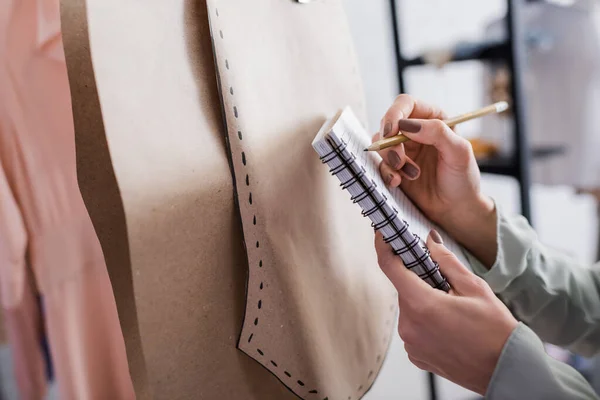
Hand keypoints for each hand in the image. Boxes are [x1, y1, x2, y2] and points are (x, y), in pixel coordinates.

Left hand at [375, 229, 517, 394]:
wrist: (506, 371)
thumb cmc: (495, 330)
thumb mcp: (475, 287)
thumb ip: (446, 261)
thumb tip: (429, 241)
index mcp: (422, 304)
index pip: (389, 267)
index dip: (383, 246)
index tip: (384, 235)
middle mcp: (409, 326)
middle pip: (403, 289)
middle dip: (419, 281)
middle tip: (445, 283)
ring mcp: (411, 343)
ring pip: (409, 309)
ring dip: (424, 302)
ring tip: (453, 310)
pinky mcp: (415, 356)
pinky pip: (413, 328)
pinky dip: (425, 322)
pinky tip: (448, 327)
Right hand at [377, 95, 496, 266]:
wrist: (455, 210)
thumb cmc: (462, 180)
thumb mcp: (459, 153)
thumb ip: (437, 132)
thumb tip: (407, 125)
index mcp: (433, 119)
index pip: (405, 104)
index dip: (394, 114)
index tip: (391, 132)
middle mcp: (414, 131)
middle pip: (387, 124)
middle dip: (389, 144)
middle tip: (399, 162)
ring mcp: (402, 150)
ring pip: (380, 144)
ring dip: (390, 160)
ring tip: (410, 176)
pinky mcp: (393, 168)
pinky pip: (379, 164)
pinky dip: (386, 173)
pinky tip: (398, 182)